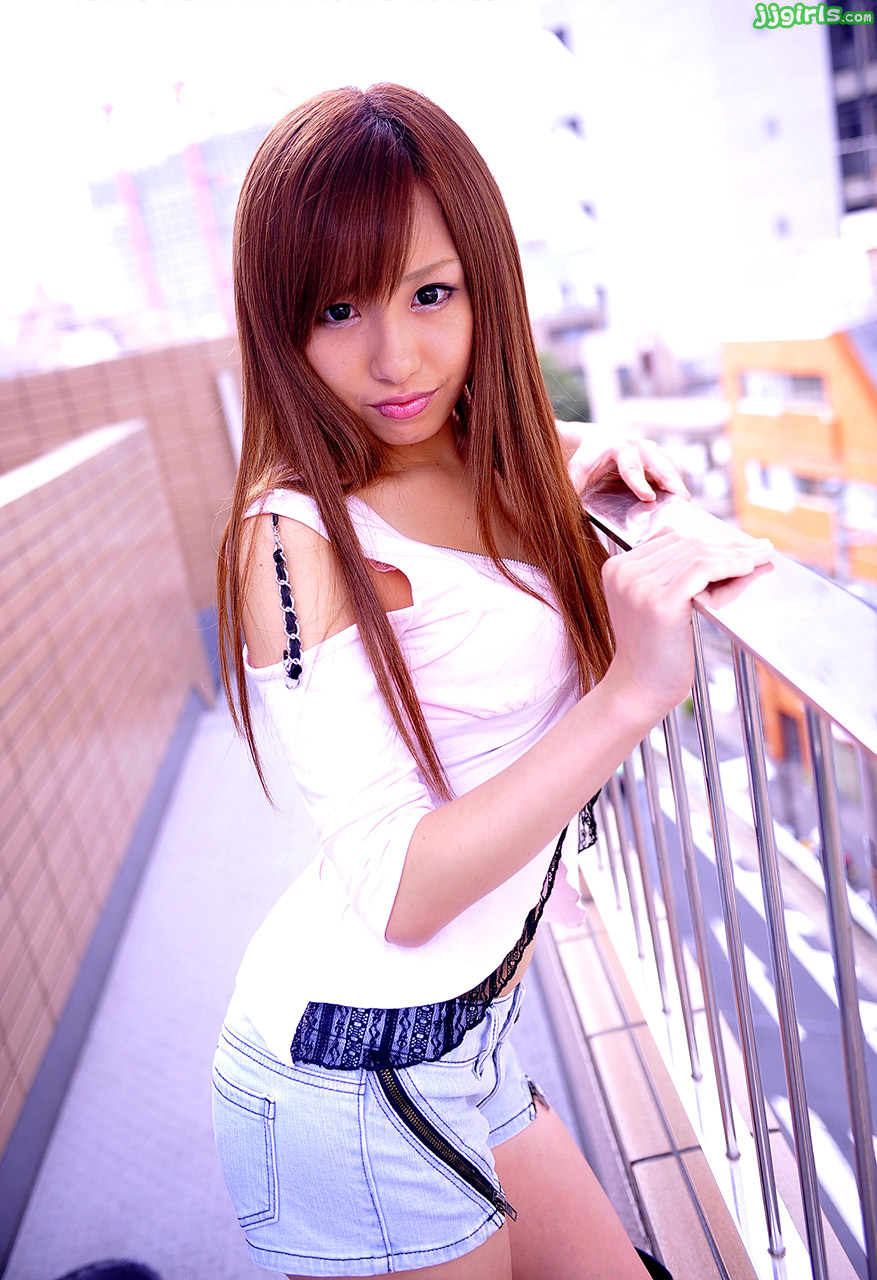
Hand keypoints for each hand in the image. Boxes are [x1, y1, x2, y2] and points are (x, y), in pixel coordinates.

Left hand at [565, 424, 689, 502]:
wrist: (599, 439)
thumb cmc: (588, 456)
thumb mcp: (577, 468)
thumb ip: (574, 483)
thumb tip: (570, 507)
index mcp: (615, 446)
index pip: (629, 467)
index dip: (639, 482)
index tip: (648, 497)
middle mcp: (638, 446)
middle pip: (658, 465)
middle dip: (669, 482)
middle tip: (680, 499)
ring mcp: (652, 452)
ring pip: (669, 468)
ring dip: (678, 485)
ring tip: (686, 505)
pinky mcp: (660, 459)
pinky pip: (673, 472)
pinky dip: (677, 486)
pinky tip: (682, 504)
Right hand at [600, 528, 772, 717]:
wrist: (640, 689)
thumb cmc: (653, 652)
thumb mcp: (655, 604)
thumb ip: (673, 575)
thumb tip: (723, 549)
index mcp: (617, 568)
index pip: (671, 538)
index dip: (709, 539)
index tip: (739, 544)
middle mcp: (624, 572)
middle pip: (686, 543)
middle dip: (728, 544)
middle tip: (760, 547)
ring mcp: (640, 586)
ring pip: (698, 554)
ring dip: (736, 554)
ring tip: (761, 556)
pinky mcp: (661, 603)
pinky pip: (703, 570)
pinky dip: (730, 566)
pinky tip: (748, 568)